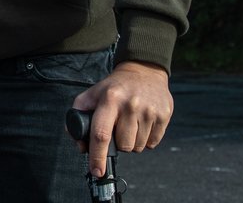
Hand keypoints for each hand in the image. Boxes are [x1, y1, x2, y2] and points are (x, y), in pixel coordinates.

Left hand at [70, 60, 172, 176]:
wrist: (143, 71)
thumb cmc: (114, 88)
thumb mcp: (92, 94)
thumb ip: (78, 116)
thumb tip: (81, 145)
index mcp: (109, 99)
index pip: (101, 134)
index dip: (97, 157)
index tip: (96, 171)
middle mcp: (130, 105)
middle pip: (123, 145)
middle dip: (118, 144)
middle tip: (118, 128)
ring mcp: (149, 110)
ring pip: (137, 147)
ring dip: (132, 142)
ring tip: (130, 124)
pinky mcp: (164, 115)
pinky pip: (152, 143)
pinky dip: (145, 140)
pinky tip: (142, 124)